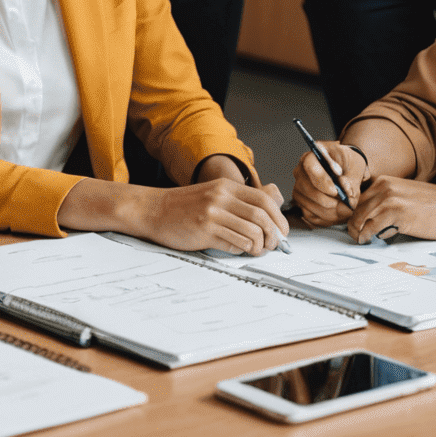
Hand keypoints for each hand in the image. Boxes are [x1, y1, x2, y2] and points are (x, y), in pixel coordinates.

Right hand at [137, 179, 288, 254]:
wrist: (153, 210)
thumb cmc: (184, 206)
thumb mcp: (213, 194)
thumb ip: (238, 200)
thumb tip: (270, 211)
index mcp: (225, 186)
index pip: (264, 200)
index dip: (279, 218)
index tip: (282, 231)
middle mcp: (221, 197)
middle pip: (261, 217)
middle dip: (273, 235)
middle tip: (273, 245)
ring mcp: (213, 214)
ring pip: (252, 232)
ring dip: (259, 246)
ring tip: (255, 250)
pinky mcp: (205, 231)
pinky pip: (235, 243)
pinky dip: (242, 250)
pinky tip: (237, 248)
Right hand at [291, 141, 368, 227]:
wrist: (348, 172)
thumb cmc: (349, 165)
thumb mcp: (355, 167)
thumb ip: (351, 180)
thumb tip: (346, 190)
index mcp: (312, 156)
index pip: (310, 166)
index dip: (322, 181)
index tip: (336, 191)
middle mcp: (301, 172)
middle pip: (308, 190)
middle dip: (329, 201)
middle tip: (346, 203)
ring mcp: (299, 188)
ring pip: (311, 205)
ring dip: (332, 211)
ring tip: (346, 207)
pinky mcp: (302, 203)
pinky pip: (312, 216)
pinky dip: (327, 218)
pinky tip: (337, 211)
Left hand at [345, 176, 435, 245]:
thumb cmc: (435, 205)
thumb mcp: (405, 195)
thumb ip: (387, 201)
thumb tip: (371, 217)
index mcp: (384, 181)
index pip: (358, 197)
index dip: (353, 212)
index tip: (352, 223)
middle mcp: (383, 187)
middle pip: (356, 208)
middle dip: (351, 223)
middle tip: (353, 234)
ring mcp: (389, 199)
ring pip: (360, 218)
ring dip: (357, 231)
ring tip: (360, 239)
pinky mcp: (396, 214)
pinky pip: (372, 227)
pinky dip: (367, 235)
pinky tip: (369, 240)